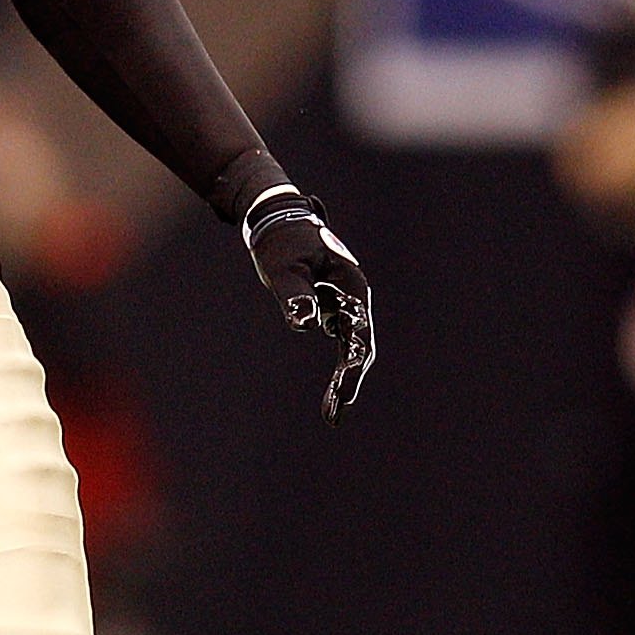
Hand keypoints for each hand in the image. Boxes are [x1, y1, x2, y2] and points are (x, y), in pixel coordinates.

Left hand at [244, 188, 374, 421]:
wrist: (277, 218)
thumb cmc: (281, 242)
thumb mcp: (283, 269)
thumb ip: (295, 296)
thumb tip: (304, 324)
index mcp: (351, 288)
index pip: (357, 338)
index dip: (350, 372)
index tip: (340, 398)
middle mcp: (354, 297)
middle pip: (358, 347)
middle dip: (347, 382)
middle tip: (332, 416)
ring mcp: (344, 302)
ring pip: (350, 346)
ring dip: (343, 378)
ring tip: (331, 412)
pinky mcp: (331, 306)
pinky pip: (339, 340)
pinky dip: (337, 365)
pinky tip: (330, 392)